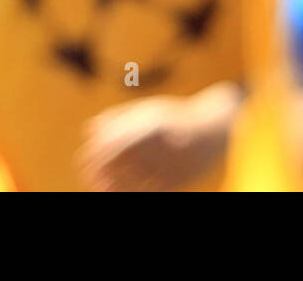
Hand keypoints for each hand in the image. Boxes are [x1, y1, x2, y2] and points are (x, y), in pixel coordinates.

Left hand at [76, 82, 240, 190]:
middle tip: (90, 181)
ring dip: (110, 189)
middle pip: (115, 167)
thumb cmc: (178, 117)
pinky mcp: (177, 180)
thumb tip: (88, 131)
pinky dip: (132, 194)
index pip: (108, 146)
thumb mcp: (149, 110)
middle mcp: (157, 146)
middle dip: (96, 176)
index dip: (91, 158)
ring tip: (102, 189)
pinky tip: (126, 192)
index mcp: (148, 125)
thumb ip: (118, 117)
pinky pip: (146, 193)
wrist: (218, 127)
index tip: (83, 163)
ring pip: (128, 184)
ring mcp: (168, 164)